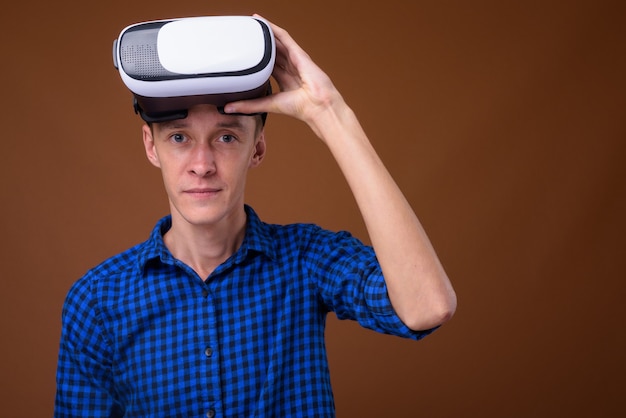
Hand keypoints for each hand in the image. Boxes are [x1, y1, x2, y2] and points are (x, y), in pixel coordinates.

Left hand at [224, 15, 344, 135]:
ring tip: (252, 24)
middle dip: (260, 44)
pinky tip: (264, 23)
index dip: (257, 59)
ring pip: (277, 42)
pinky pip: (285, 37)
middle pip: (272, 52)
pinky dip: (274, 29)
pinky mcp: (298, 54)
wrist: (317, 106)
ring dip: (265, 33)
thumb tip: (228, 108)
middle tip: (245, 35)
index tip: (245, 54)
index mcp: (285, 80)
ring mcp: (295, 60)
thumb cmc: (301, 108)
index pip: (267, 66)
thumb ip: (248, 105)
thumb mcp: (268, 105)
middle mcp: (290, 69)